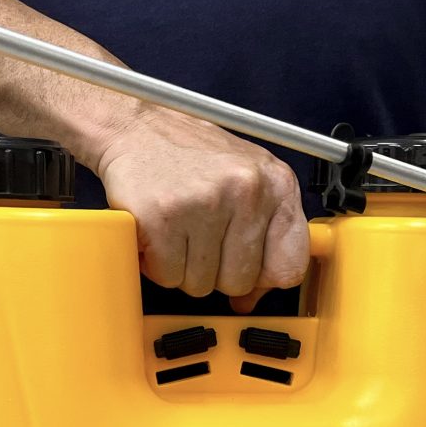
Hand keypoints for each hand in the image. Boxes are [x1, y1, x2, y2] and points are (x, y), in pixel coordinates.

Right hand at [89, 105, 308, 311]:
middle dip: (214, 272)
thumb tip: (253, 298)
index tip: (246, 270)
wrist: (134, 128)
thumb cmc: (189, 156)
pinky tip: (158, 232)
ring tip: (177, 230)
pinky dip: (156, 263)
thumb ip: (262, 235)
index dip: (264, 279)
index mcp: (277, 182)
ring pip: (201, 284)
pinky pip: (168, 274)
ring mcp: (206, 202)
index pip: (291, 265)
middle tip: (198, 239)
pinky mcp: (164, 216)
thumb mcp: (244, 182)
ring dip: (182, 267)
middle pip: (240, 282)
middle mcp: (248, 189)